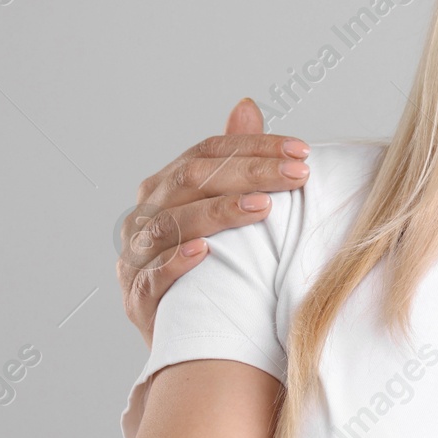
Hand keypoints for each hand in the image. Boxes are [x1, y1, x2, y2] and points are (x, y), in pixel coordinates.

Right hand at [117, 98, 311, 344]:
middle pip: (191, 180)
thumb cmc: (213, 261)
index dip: (253, 148)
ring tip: (262, 207)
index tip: (301, 151)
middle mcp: (144, 215)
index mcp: (164, 186)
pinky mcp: (137, 300)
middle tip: (297, 175)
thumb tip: (246, 105)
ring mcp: (136, 257)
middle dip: (249, 174)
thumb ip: (231, 160)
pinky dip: (174, 263)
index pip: (207, 153)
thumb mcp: (220, 207)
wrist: (191, 332)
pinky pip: (150, 278)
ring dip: (217, 213)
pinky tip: (204, 253)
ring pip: (169, 225)